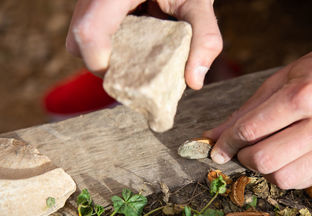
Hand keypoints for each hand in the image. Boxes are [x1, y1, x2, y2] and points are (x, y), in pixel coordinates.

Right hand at [66, 0, 221, 88]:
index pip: (88, 31)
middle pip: (78, 41)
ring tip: (135, 54)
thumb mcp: (198, 2)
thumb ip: (205, 38)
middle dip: (104, 64)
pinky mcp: (94, 4)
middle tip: (134, 70)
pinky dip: (107, 44)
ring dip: (105, 54)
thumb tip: (195, 82)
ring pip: (79, 38)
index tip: (128, 77)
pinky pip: (88, 31)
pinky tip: (132, 41)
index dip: (101, 63)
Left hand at [204, 35, 311, 188]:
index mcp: (302, 96)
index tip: (216, 148)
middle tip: (241, 148)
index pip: (250, 130)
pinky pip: (302, 181)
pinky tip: (284, 157)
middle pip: (263, 159)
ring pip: (282, 177)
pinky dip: (284, 173)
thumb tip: (212, 136)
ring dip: (263, 169)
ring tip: (264, 152)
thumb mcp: (281, 79)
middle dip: (242, 157)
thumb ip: (246, 111)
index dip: (225, 142)